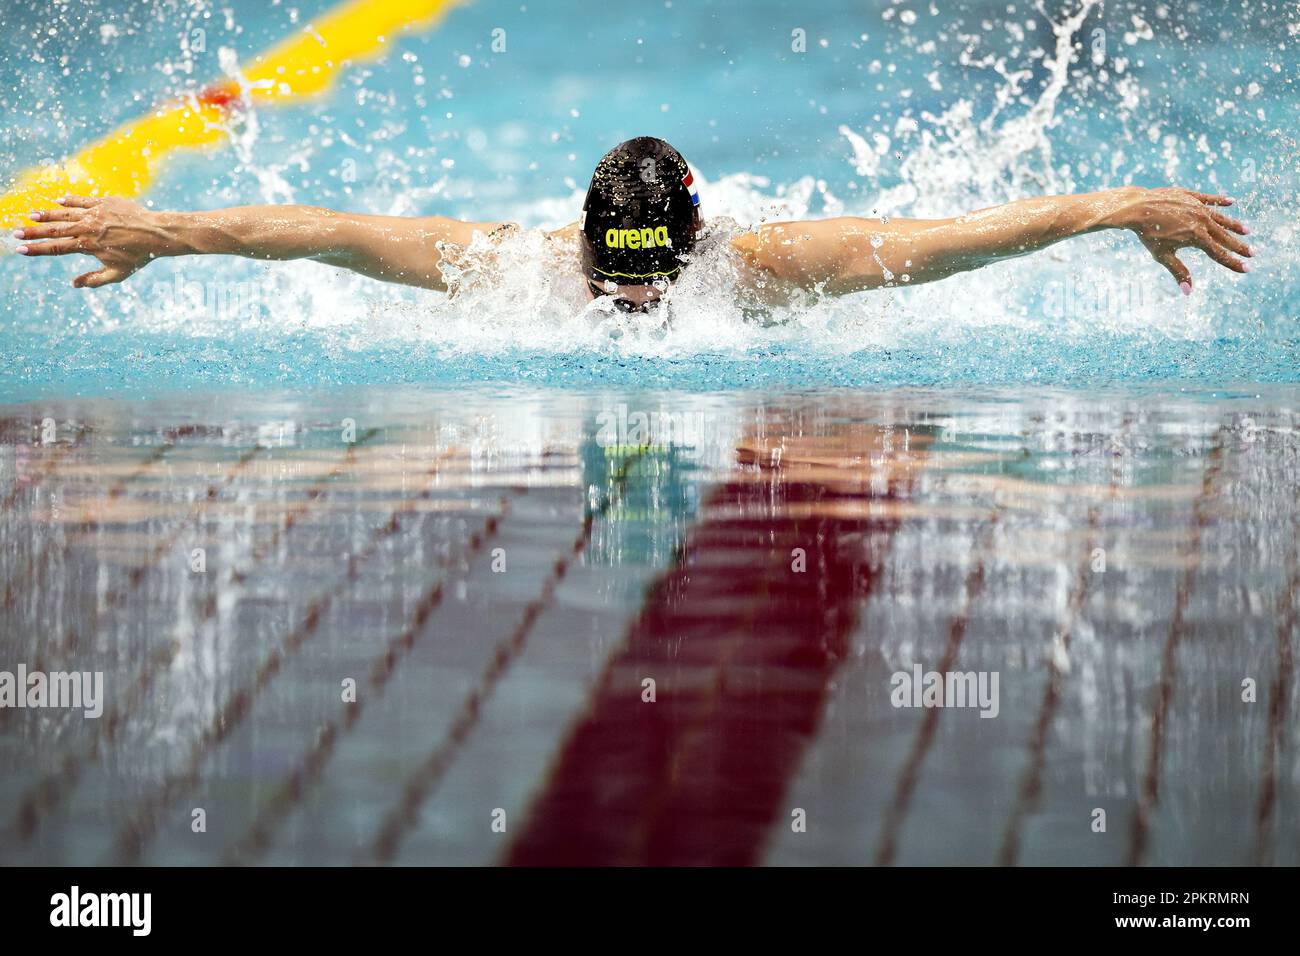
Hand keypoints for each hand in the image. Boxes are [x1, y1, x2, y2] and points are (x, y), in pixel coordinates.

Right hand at [14, 195, 168, 287]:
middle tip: (15, 232)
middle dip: (33, 232)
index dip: (37, 249)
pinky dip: (69, 200)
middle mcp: (88, 228)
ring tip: (31, 216)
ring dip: (47, 215)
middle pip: (55, 230)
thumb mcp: (118, 274)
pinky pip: (82, 200)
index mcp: (88, 246)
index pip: (57, 248)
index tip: (21, 249)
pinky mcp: (104, 202)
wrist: (156, 233)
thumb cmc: (138, 256)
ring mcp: (95, 213)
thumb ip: (94, 280)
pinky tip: (58, 201)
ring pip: (65, 212)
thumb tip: (74, 284)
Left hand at [1107, 186, 1251, 292]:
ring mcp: (1198, 207)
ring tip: (1247, 231)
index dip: (1233, 262)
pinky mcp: (1190, 196)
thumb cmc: (1148, 234)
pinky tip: (1231, 202)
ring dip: (1234, 225)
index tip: (1247, 269)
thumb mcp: (1163, 256)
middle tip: (1252, 253)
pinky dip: (1220, 201)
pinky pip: (1209, 199)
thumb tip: (1188, 292)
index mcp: (1197, 237)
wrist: (1137, 208)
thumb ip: (1178, 271)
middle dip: (1239, 246)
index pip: (1219, 253)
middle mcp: (1202, 221)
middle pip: (1224, 237)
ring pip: (1220, 218)